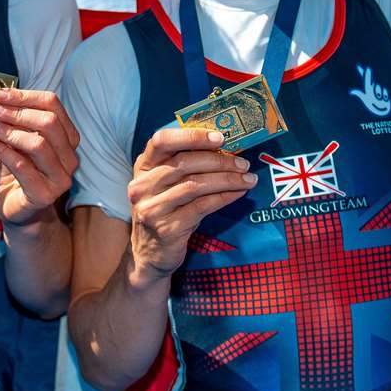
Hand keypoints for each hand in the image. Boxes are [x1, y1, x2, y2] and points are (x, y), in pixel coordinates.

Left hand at [0, 87, 80, 225]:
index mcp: (68, 138)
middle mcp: (70, 157)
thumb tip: (1, 98)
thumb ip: (16, 122)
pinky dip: (2, 152)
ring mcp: (60, 178)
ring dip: (9, 132)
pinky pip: (22, 167)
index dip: (26, 96)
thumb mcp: (19, 141)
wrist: (20, 210)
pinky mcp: (44, 195)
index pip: (54, 106)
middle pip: (49, 123)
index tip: (1, 95)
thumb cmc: (20, 172)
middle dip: (18, 113)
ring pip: (38, 144)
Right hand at [127, 128, 256, 283]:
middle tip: (243, 163)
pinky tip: (238, 194)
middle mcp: (142, 185)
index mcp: (143, 167)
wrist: (150, 254)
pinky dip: (224, 197)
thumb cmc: (166, 211)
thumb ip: (184, 165)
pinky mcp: (167, 228)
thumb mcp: (166, 185)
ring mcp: (152, 208)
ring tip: (247, 179)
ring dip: (227, 180)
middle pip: (184, 163)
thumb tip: (224, 148)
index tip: (219, 138)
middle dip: (219, 161)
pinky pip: (202, 206)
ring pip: (195, 185)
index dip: (191, 136)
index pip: (161, 140)